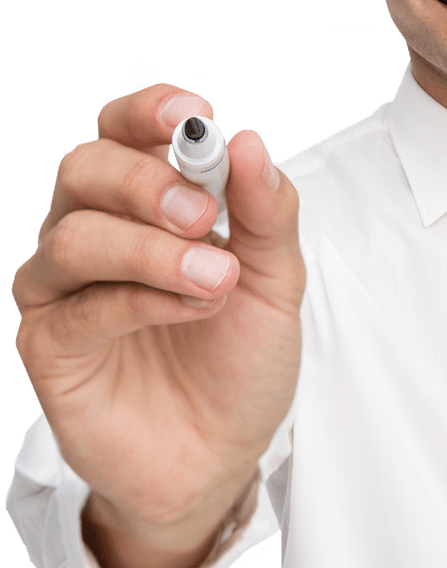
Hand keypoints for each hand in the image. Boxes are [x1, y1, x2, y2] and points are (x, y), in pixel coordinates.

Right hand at [12, 84, 303, 567]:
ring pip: (75, 234)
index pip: (123, 131)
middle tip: (204, 216)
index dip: (148, 113)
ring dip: (152, 250)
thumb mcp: (275, 280)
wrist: (222, 454)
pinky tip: (192, 310)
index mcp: (143, 205)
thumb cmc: (240, 361)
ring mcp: (65, 288)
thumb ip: (266, 211)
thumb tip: (247, 140)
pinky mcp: (51, 345)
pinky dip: (141, 300)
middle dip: (148, 182)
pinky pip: (79, 306)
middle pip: (85, 168)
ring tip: (217, 279)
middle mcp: (94, 233)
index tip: (193, 116)